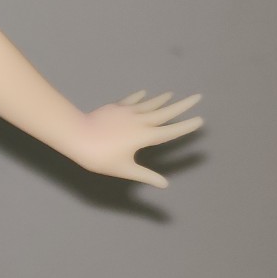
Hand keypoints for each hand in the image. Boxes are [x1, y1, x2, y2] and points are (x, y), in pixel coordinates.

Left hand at [69, 90, 203, 187]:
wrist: (77, 136)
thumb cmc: (101, 157)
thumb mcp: (125, 170)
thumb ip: (146, 176)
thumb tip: (165, 184)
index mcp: (145, 136)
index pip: (170, 131)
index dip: (185, 126)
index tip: (199, 120)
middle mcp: (140, 121)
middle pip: (165, 112)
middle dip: (182, 105)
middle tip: (197, 96)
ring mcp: (127, 112)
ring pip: (150, 104)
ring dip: (162, 99)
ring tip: (172, 94)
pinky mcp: (115, 108)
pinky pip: (132, 101)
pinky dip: (140, 97)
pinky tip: (145, 93)